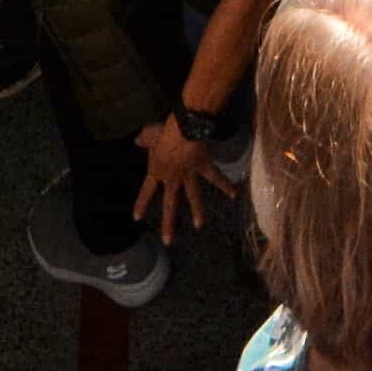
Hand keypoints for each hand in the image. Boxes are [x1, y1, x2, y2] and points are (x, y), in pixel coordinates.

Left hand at [133, 117, 233, 243]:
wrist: (184, 129)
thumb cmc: (163, 133)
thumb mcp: (147, 135)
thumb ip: (142, 140)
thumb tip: (137, 140)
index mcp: (157, 171)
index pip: (146, 191)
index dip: (141, 204)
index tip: (137, 218)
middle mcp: (173, 179)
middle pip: (170, 204)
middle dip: (169, 223)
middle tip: (168, 241)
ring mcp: (189, 175)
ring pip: (193, 196)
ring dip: (197, 211)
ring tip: (199, 226)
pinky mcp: (203, 167)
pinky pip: (215, 177)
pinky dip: (225, 185)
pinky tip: (234, 194)